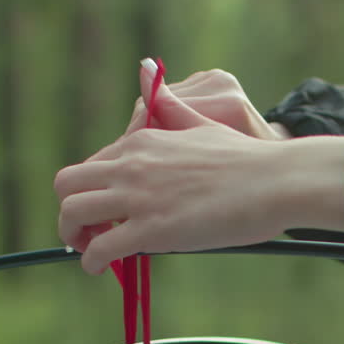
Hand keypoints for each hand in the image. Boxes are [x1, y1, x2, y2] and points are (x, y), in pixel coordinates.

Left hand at [55, 75, 343, 274]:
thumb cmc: (248, 159)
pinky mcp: (151, 228)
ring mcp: (139, 196)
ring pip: (72, 213)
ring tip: (88, 252)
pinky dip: (90, 262)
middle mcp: (132, 164)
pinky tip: (97, 269)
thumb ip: (171, 108)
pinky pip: (101, 248)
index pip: (94, 164)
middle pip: (68, 183)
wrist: (275, 181)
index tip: (104, 211)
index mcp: (143, 141)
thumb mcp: (203, 124)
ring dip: (74, 236)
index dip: (92, 191)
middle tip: (85, 231)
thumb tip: (150, 74)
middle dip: (69, 210)